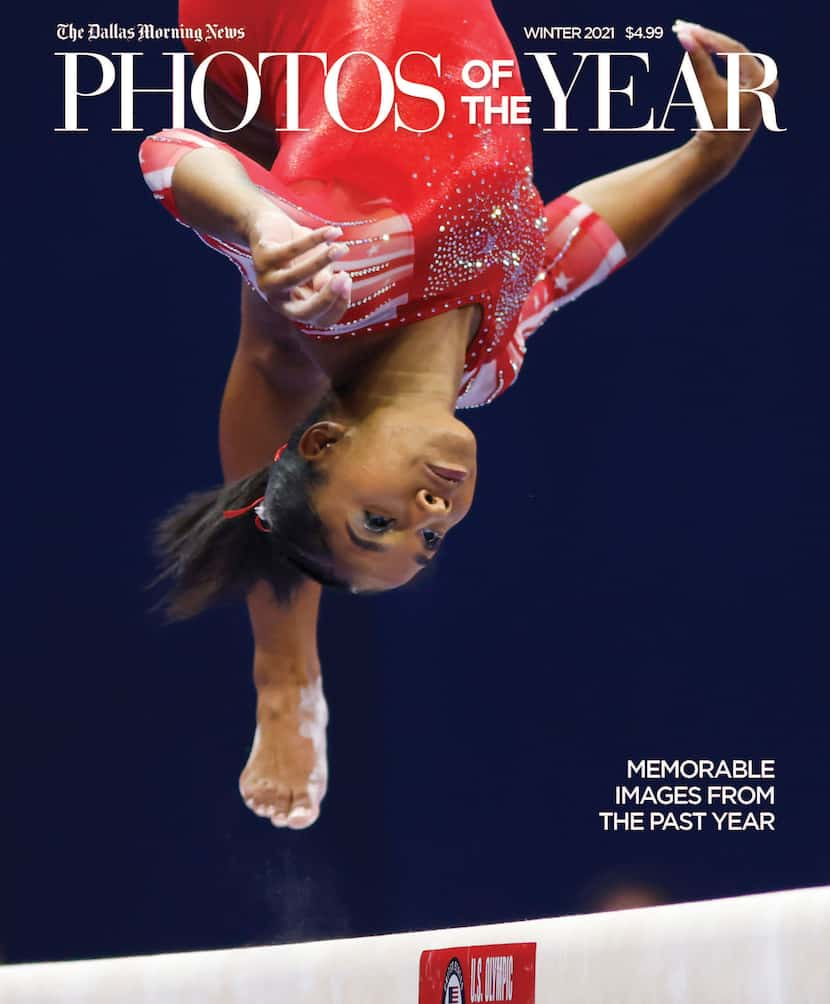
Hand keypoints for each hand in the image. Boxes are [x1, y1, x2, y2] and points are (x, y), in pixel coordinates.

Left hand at [247, 211, 352, 326]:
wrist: (269, 224)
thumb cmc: (298, 251)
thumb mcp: (319, 267)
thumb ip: (324, 279)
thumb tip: (334, 285)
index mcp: (295, 307)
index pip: (320, 320)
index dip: (338, 306)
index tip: (349, 282)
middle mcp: (278, 299)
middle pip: (302, 313)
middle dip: (326, 298)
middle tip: (345, 277)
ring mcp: (266, 280)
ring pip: (293, 278)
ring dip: (320, 264)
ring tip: (340, 249)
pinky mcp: (261, 257)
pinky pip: (291, 250)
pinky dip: (314, 240)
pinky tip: (332, 232)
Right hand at [673, 20, 779, 180]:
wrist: (718, 152)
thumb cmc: (714, 124)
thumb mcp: (706, 91)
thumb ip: (697, 62)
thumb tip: (685, 37)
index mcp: (761, 80)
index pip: (733, 50)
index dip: (709, 40)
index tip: (689, 31)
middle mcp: (766, 78)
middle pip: (733, 51)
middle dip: (709, 41)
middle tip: (688, 29)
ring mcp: (761, 83)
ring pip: (733, 57)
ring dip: (713, 47)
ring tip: (693, 35)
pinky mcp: (752, 88)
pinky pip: (734, 66)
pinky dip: (718, 59)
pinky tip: (705, 48)